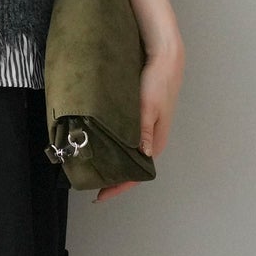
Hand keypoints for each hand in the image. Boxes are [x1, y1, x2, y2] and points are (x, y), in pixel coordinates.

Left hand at [94, 38, 184, 203]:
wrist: (164, 59)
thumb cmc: (158, 83)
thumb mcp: (149, 107)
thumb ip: (145, 130)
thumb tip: (142, 154)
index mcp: (155, 142)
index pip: (137, 174)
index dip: (119, 187)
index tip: (100, 196)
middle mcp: (151, 140)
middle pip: (130, 167)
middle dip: (113, 177)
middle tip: (91, 182)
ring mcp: (146, 130)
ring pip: (127, 153)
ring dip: (112, 161)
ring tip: (92, 166)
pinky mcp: (140, 119)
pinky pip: (125, 140)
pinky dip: (113, 146)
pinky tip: (100, 144)